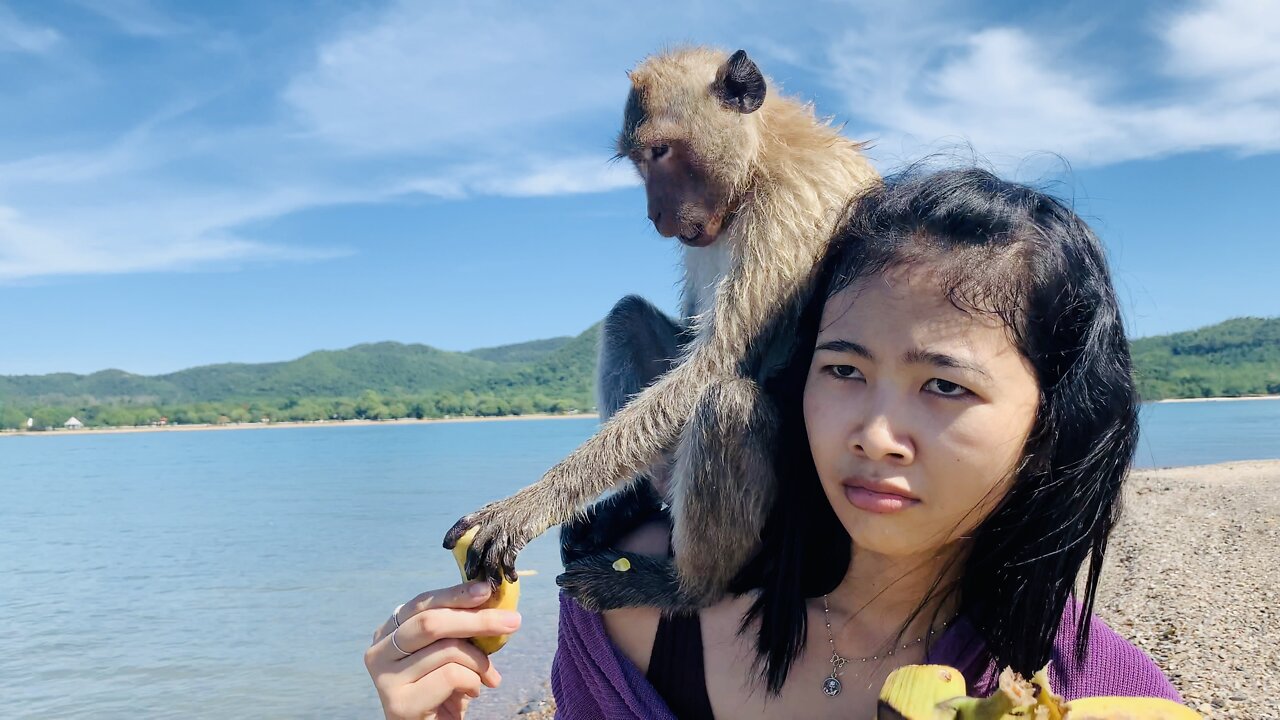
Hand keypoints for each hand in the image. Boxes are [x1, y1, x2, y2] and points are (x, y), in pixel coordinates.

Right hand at [365, 581, 521, 719]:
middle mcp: (378, 652)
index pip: (422, 603)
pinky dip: (473, 681)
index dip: (455, 594)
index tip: (486, 589)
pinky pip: (450, 676)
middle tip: (512, 621)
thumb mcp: (450, 651)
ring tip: (489, 677)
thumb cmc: (444, 690)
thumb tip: (489, 596)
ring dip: (479, 662)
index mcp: (389, 633)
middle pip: (431, 623)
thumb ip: (459, 627)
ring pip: (446, 650)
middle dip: (477, 620)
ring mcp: (384, 679)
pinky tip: (472, 693)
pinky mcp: (399, 703)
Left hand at [443, 495, 542, 584]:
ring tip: (493, 585)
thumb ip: (493, 522)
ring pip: (491, 557)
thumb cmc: (526, 507)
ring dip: (490, 574)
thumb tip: (483, 545)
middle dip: (472, 565)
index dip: (454, 533)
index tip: (447, 545)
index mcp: (488, 512)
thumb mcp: (504, 509)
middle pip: (475, 547)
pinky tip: (512, 578)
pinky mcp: (520, 535)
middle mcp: (494, 520)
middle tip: (471, 578)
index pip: (465, 522)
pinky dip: (509, 570)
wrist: (548, 496)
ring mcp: (506, 528)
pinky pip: (510, 558)